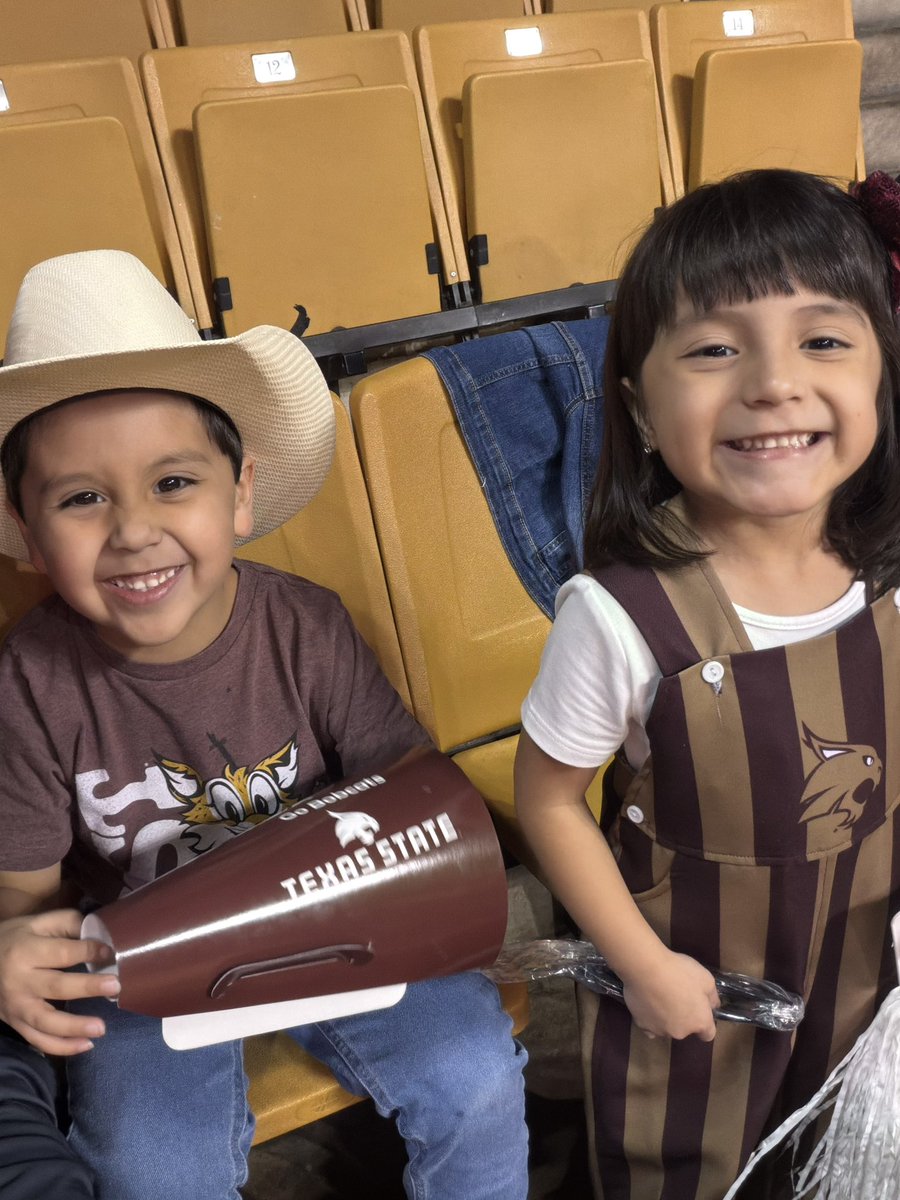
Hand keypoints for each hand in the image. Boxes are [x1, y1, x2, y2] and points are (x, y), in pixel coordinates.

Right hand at [0, 909, 120, 1054]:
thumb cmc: (13, 939)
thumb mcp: (37, 923)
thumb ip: (68, 924)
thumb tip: (101, 932)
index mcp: (26, 952)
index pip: (62, 953)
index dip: (88, 952)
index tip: (111, 953)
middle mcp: (20, 982)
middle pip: (57, 987)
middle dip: (87, 987)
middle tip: (115, 986)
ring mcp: (17, 1007)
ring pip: (46, 1021)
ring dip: (75, 1027)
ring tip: (101, 1028)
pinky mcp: (16, 1024)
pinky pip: (38, 1040)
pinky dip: (61, 1047)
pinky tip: (86, 1045)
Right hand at [620, 948, 718, 1041]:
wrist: (647, 969)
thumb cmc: (680, 972)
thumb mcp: (706, 978)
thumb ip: (712, 996)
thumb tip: (713, 1006)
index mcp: (699, 1022)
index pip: (708, 1035)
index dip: (705, 1024)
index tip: (699, 1010)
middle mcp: (681, 1032)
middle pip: (685, 1029)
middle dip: (683, 1016)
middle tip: (677, 996)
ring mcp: (660, 1030)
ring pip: (666, 1027)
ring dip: (666, 1017)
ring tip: (659, 997)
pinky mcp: (641, 1025)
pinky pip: (648, 1026)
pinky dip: (650, 1018)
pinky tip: (647, 1004)